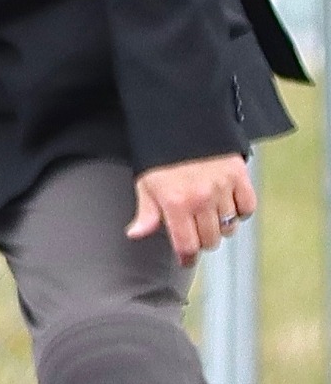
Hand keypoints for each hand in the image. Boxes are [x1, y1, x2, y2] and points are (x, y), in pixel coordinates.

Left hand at [125, 154, 254, 266]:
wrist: (184, 123)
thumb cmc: (162, 156)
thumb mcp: (146, 184)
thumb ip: (146, 212)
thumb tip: (136, 234)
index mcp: (176, 203)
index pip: (187, 244)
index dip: (187, 258)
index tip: (186, 260)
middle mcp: (201, 199)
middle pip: (210, 240)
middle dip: (202, 243)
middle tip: (196, 236)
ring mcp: (223, 188)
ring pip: (229, 227)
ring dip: (221, 229)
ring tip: (210, 220)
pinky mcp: (240, 176)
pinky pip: (247, 207)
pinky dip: (240, 212)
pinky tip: (228, 207)